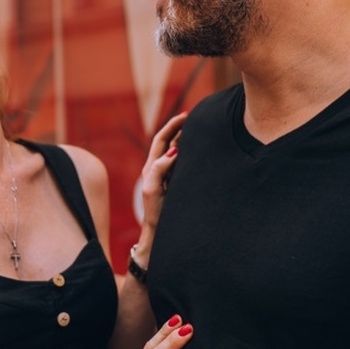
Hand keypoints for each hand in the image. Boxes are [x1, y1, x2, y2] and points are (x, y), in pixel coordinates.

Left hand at [138, 113, 186, 235]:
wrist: (157, 232)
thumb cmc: (154, 212)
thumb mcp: (152, 189)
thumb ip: (158, 169)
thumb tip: (173, 151)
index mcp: (150, 168)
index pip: (161, 140)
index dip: (172, 126)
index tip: (185, 116)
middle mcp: (157, 169)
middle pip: (167, 142)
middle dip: (178, 128)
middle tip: (193, 118)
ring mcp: (166, 176)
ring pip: (175, 151)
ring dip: (184, 138)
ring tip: (197, 129)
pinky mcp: (174, 183)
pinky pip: (180, 163)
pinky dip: (188, 152)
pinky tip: (199, 151)